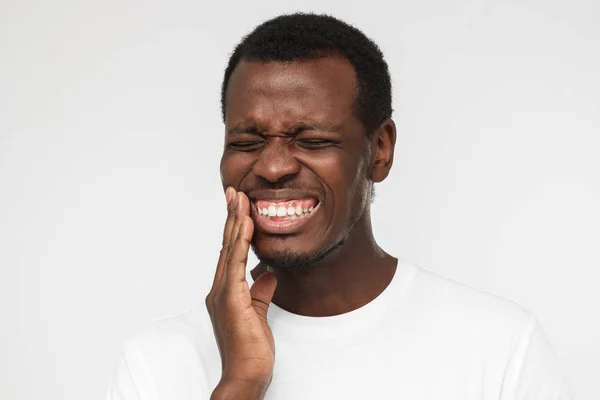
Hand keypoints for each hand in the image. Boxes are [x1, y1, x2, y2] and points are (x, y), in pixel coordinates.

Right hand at [205, 187, 277, 388]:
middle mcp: (220, 288)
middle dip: (231, 216)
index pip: (230, 251)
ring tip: (239, 197)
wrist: (246, 375)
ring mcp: (222, 293)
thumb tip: (268, 273)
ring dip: (235, 221)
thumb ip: (261, 291)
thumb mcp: (259, 312)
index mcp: (226, 290)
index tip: (240, 206)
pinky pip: (236, 263)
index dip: (235, 227)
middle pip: (226, 244)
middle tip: (234, 191)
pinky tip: (246, 223)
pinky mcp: (231, 299)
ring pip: (229, 248)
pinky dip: (240, 241)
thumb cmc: (251, 349)